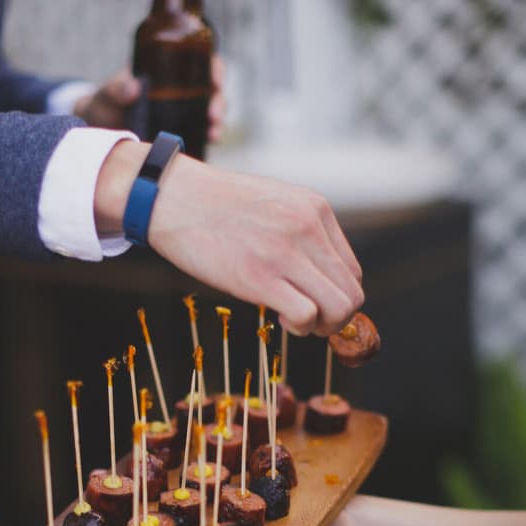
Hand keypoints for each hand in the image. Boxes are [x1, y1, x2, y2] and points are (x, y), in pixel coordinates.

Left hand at [73, 59, 225, 142]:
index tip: (215, 79)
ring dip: (216, 125)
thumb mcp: (108, 93)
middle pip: (212, 93)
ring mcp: (182, 116)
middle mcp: (181, 93)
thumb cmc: (105, 104)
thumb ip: (116, 89)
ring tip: (213, 135)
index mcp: (169, 72)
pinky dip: (206, 142)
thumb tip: (133, 88)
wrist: (99, 131)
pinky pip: (199, 138)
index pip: (201, 63)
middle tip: (212, 116)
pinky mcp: (179, 137)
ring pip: (210, 116)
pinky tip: (207, 147)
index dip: (215, 69)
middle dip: (218, 104)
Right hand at [148, 155, 363, 336]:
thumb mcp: (273, 202)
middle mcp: (308, 228)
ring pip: (339, 308)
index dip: (337, 295)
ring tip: (297, 322)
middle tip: (311, 323)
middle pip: (352, 293)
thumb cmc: (215, 205)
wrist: (173, 197)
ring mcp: (286, 253)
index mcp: (315, 209)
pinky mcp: (260, 277)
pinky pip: (307, 315)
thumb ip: (300, 231)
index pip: (352, 269)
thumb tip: (315, 273)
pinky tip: (280, 317)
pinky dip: (300, 327)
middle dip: (336, 319)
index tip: (314, 302)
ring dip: (323, 327)